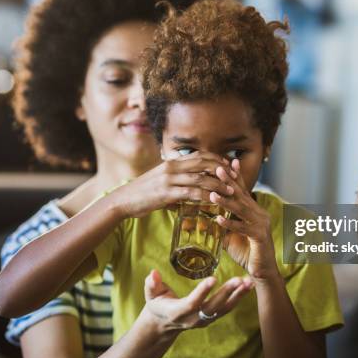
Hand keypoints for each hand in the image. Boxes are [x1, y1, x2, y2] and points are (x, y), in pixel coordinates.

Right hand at [114, 152, 233, 217]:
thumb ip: (175, 180)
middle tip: (235, 176)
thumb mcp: (160, 180)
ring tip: (231, 191)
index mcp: (171, 162)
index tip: (228, 165)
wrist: (123, 200)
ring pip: (200, 179)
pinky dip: (205, 197)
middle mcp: (172, 167)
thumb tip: (188, 189)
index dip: (215, 159)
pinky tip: (215, 201)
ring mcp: (169, 180)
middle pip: (203, 164)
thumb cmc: (142, 192)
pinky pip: (191, 194)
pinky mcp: (166, 193)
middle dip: (221, 169)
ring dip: (218, 184)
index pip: (199, 156)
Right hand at [143, 269, 252, 333]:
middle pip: (213, 307)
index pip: (192, 302)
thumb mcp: (151, 294)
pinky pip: (227, 308)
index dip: (202, 292)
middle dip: (227, 293)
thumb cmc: (158, 304)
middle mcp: (193, 319)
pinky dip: (239, 297)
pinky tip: (248, 286)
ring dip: (238, 296)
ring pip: (224, 309)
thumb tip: (153, 273)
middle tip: (239, 280)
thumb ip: (152, 284)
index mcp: (178, 312)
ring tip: (249, 282)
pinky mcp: (212, 317)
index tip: (213, 279)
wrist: (164, 323)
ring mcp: (204, 320)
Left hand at [210, 159, 279, 280]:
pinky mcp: (260, 236)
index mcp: (253, 210)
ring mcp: (261, 224)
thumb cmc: (246, 252)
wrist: (262, 271)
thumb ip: (219, 227)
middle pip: (241, 194)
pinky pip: (243, 228)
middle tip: (217, 169)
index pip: (241, 190)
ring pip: (241, 209)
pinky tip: (218, 221)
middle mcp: (259, 213)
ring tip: (212, 195)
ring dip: (226, 202)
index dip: (233, 177)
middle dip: (229, 181)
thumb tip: (199, 222)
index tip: (224, 163)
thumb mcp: (230, 236)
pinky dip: (230, 224)